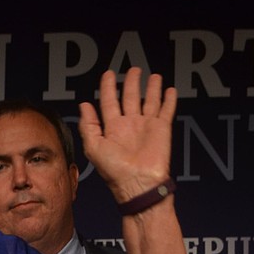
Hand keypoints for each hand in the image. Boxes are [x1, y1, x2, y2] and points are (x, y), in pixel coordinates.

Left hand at [78, 67, 175, 202]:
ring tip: (153, 76)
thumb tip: (84, 105)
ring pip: (149, 101)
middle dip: (131, 83)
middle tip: (134, 70)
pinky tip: (170, 90)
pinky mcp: (162, 129)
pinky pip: (166, 111)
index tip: (108, 74)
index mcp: (113, 129)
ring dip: (152, 88)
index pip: (109, 102)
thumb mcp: (94, 148)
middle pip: (130, 98)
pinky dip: (169, 100)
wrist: (138, 183)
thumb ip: (88, 126)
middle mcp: (129, 125)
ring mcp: (146, 126)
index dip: (108, 87)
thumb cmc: (114, 170)